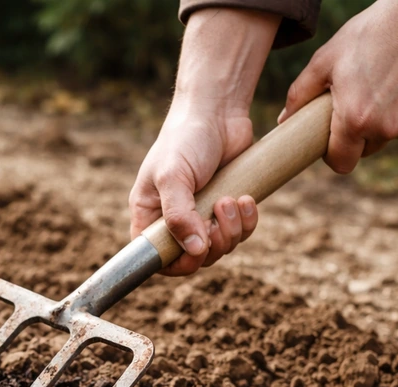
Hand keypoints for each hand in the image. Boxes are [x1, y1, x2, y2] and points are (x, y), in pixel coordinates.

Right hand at [129, 101, 259, 275]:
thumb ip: (178, 215)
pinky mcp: (226, 209)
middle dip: (213, 243)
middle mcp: (173, 221)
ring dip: (232, 230)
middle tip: (220, 211)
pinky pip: (239, 233)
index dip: (177, 263)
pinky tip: (247, 199)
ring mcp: (201, 216)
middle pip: (193, 259)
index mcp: (149, 216)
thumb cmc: (185, 139)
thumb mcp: (173, 176)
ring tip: (232, 199)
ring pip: (219, 248)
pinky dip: (247, 222)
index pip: (157, 258)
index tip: (195, 250)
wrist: (217, 111)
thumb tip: (194, 250)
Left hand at [280, 0, 397, 172]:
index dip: (332, 154)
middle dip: (356, 135)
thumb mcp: (325, 60)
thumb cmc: (369, 34)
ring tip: (378, 88)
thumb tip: (284, 120)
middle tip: (354, 103)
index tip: (330, 139)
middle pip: (364, 151)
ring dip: (380, 123)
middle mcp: (385, 129)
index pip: (340, 163)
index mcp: (355, 120)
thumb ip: (300, 94)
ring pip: (386, 137)